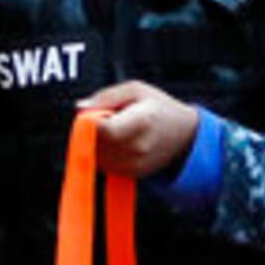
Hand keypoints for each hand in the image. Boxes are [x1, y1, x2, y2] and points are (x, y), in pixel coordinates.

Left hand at [79, 81, 201, 180]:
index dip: (90, 122)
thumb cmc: (160, 109)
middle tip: (105, 118)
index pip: (103, 130)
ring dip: (96, 143)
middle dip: (92, 130)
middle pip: (95, 143)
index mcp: (141, 121)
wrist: (184, 135)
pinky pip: (104, 165)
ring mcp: (135, 164)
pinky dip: (104, 153)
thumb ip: (106, 96)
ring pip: (97, 156)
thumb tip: (80, 107)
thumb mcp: (136, 89)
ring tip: (114, 129)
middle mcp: (138, 147)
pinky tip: (118, 142)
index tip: (91, 115)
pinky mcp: (132, 174)